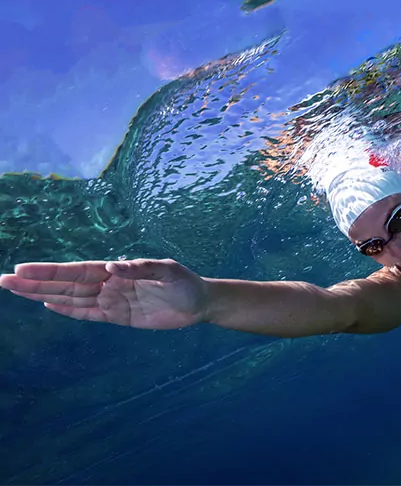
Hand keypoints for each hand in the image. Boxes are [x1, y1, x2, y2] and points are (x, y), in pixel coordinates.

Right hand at [0, 259, 208, 328]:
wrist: (198, 303)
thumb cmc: (184, 282)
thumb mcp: (167, 271)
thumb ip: (141, 268)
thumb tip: (111, 267)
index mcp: (117, 270)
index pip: (77, 271)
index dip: (50, 271)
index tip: (23, 269)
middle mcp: (109, 284)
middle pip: (66, 284)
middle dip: (36, 282)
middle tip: (5, 280)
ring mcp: (111, 300)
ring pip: (71, 298)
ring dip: (44, 294)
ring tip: (17, 290)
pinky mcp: (118, 317)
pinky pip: (88, 314)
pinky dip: (68, 310)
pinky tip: (48, 304)